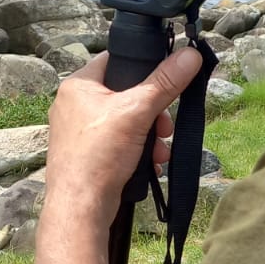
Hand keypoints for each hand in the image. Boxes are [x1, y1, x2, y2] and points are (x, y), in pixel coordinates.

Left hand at [42, 46, 204, 227]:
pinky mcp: (89, 154)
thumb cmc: (97, 156)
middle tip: (165, 128)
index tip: (165, 81)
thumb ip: (165, 83)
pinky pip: (120, 144)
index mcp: (78, 85)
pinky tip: (149, 164)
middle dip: (153, 114)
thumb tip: (189, 56)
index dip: (143, 67)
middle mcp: (75, 105)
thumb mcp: (137, 112)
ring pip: (127, 122)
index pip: (116, 60)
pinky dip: (137, 152)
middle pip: (127, 95)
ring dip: (150, 137)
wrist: (80, 208)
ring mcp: (80, 132)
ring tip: (158, 152)